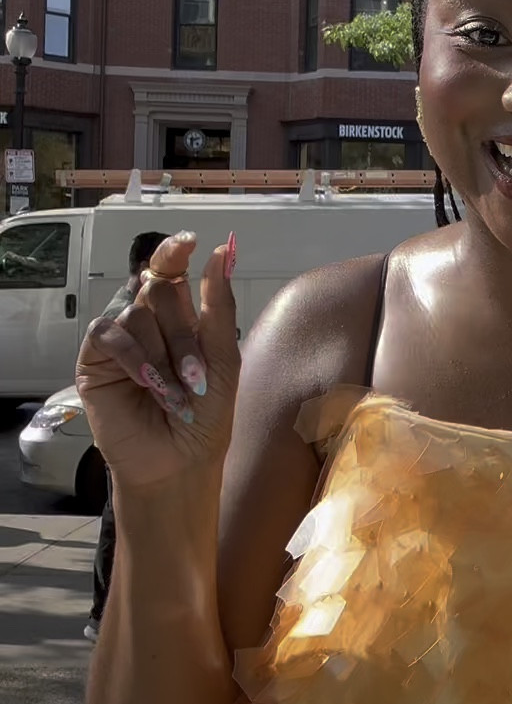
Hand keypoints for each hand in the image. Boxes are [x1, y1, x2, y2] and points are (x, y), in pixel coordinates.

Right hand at [76, 232, 240, 490]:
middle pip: (160, 291)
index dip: (174, 252)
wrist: (179, 461)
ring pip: (137, 312)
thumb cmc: (206, 416)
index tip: (189, 242)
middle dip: (183, 333)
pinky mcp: (95, 360)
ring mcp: (120, 339)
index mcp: (180, 317)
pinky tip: (148, 384)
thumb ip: (219, 306)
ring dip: (163, 355)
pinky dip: (134, 358)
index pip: (171, 270)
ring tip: (176, 393)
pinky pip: (110, 333)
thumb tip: (220, 251)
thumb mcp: (223, 359)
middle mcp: (148, 322)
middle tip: (197, 376)